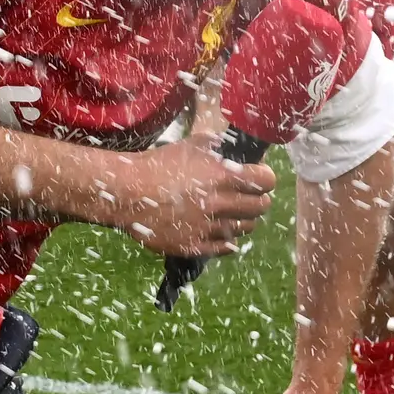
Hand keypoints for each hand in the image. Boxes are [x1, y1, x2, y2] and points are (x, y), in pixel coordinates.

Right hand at [107, 140, 275, 258]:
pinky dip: (227, 239)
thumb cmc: (158, 164)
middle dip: (258, 199)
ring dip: (243, 219)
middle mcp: (220, 203)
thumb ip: (220, 145)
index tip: (259, 176)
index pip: (266, 181)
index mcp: (223, 175)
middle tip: (247, 195)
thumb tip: (239, 147)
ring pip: (246, 228)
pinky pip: (226, 247)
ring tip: (230, 211)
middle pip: (261, 207)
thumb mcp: (192, 145)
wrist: (126, 192)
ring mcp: (208, 227)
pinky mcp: (195, 245)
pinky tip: (219, 229)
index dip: (265, 178)